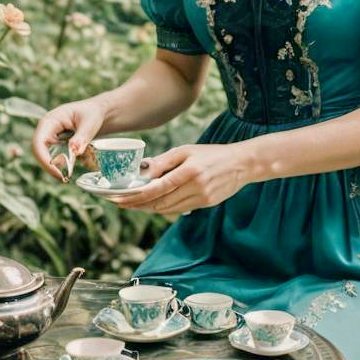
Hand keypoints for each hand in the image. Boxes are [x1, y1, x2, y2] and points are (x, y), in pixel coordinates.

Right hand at [32, 98, 106, 181]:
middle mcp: (47, 130)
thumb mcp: (89, 123)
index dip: (44, 158)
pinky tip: (69, 171)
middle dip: (49, 166)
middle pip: (40, 151)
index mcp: (50, 121)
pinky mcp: (57, 144)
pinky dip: (61, 165)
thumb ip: (81, 137)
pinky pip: (54, 157)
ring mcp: (51, 137)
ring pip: (46, 156)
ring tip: (67, 177)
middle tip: (64, 179)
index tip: (56, 172)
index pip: (38, 142)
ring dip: (55, 167)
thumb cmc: (92, 113)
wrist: (97, 112)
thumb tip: (74, 151)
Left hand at [114, 143, 248, 215]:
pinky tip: (152, 203)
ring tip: (131, 203)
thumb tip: (141, 172)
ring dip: (147, 207)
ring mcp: (201, 198)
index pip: (157, 188)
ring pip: (167, 209)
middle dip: (136, 204)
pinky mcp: (205, 205)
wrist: (241, 164)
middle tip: (119, 202)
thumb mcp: (186, 150)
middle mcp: (196, 187)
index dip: (135, 196)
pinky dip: (163, 207)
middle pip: (159, 202)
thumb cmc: (211, 154)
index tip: (118, 198)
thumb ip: (163, 162)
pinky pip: (178, 209)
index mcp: (190, 171)